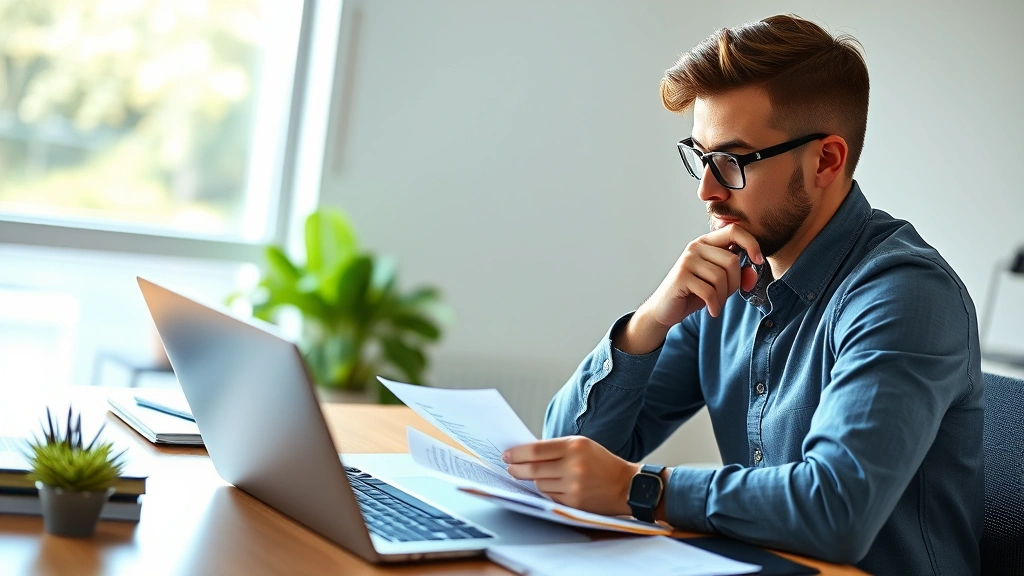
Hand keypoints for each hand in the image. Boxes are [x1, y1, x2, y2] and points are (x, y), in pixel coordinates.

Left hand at [503, 436, 639, 515]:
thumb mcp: (581, 445)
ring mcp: (574, 486)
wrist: (626, 485)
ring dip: (535, 480)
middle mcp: (573, 465)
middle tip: (509, 468)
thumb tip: (524, 454)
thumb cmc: (600, 462)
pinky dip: (548, 491)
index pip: (535, 450)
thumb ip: (556, 448)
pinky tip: (555, 486)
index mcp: (574, 446)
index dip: (517, 453)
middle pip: (532, 469)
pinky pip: (550, 496)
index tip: (507, 455)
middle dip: (516, 469)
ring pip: (540, 484)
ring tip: (539, 476)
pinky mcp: (574, 502)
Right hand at [642, 224, 761, 324]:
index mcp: (707, 242)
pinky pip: (709, 291)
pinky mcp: (681, 277)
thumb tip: (753, 271)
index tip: (759, 260)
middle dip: (735, 283)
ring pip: (721, 277)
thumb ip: (738, 274)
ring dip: (723, 296)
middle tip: (725, 295)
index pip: (734, 230)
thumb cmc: (694, 293)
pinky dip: (714, 304)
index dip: (751, 243)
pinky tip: (712, 310)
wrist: (665, 309)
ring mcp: (687, 261)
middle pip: (732, 260)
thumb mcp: (720, 282)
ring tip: (715, 303)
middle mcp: (695, 247)